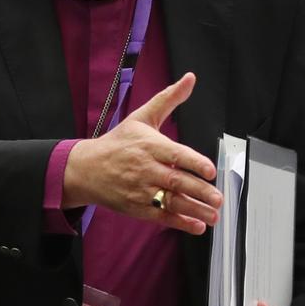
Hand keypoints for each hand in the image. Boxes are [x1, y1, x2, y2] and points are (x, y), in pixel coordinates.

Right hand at [62, 73, 221, 235]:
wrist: (86, 169)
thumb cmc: (117, 143)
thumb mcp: (142, 117)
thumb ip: (169, 99)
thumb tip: (190, 79)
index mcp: (149, 145)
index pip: (175, 154)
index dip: (194, 163)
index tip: (210, 170)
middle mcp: (145, 168)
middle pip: (176, 180)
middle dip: (199, 191)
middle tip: (218, 197)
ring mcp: (141, 190)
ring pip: (171, 201)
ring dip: (195, 210)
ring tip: (213, 215)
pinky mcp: (137, 207)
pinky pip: (161, 216)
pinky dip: (180, 222)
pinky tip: (197, 226)